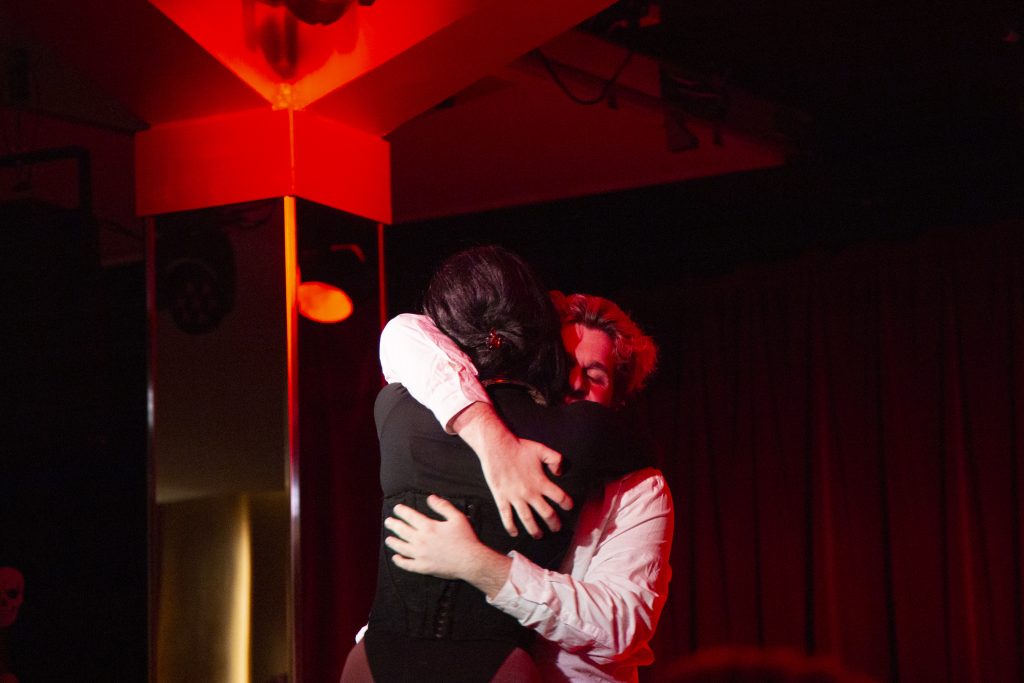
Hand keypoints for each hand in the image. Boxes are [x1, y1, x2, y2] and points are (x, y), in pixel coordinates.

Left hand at [385, 495, 510, 596]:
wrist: (470, 561)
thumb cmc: (465, 538)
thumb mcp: (457, 517)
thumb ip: (442, 506)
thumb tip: (431, 497)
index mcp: (428, 527)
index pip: (410, 516)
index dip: (402, 511)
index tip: (396, 509)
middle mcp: (421, 540)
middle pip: (402, 531)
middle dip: (394, 525)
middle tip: (388, 522)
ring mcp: (420, 555)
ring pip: (401, 547)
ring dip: (393, 542)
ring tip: (388, 539)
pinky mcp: (423, 567)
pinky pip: (407, 565)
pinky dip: (400, 561)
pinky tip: (396, 558)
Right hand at [479, 437, 573, 538]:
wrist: (497, 447)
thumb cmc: (519, 448)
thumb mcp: (542, 450)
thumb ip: (556, 460)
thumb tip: (560, 473)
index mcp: (541, 482)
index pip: (559, 497)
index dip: (567, 504)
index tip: (569, 507)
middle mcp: (530, 493)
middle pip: (546, 514)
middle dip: (554, 523)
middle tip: (557, 528)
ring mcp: (515, 498)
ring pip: (528, 520)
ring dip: (535, 530)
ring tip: (539, 535)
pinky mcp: (502, 498)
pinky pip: (507, 517)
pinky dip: (511, 527)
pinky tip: (514, 533)